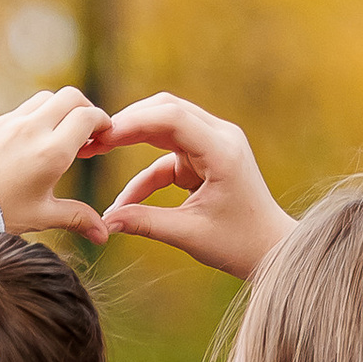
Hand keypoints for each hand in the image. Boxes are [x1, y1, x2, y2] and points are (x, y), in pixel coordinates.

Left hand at [0, 87, 114, 241]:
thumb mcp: (40, 217)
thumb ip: (76, 218)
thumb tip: (104, 234)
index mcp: (52, 152)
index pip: (87, 117)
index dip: (102, 122)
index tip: (104, 136)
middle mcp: (33, 129)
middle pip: (70, 96)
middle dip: (84, 108)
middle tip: (86, 131)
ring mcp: (10, 122)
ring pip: (45, 98)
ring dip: (58, 109)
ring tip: (58, 135)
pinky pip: (20, 110)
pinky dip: (34, 118)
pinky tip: (30, 142)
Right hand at [97, 93, 296, 278]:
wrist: (271, 250)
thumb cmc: (240, 244)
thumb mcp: (189, 235)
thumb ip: (146, 223)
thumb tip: (104, 223)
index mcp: (222, 149)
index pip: (171, 117)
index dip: (131, 123)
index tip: (99, 137)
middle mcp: (220, 137)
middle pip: (165, 110)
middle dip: (126, 124)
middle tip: (91, 140)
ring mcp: (213, 144)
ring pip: (164, 125)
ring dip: (131, 139)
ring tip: (96, 153)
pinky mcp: (205, 158)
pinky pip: (166, 158)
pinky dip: (145, 177)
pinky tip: (124, 203)